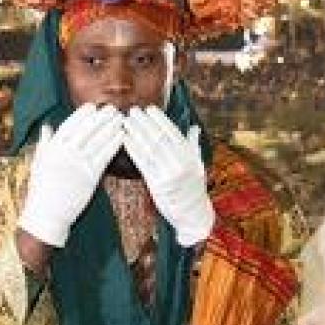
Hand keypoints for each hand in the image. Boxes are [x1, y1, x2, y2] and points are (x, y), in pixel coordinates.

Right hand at [18, 104, 123, 247]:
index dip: (82, 115)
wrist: (46, 215)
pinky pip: (105, 156)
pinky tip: (122, 136)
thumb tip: (47, 126)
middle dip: (100, 117)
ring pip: (98, 140)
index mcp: (52, 148)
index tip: (92, 107)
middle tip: (112, 108)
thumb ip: (44, 144)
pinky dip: (114, 144)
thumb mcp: (38, 163)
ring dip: (111, 127)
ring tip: (121, 118)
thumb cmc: (41, 191)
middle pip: (86, 130)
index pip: (69, 125)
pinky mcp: (90, 176)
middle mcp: (65, 153)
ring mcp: (78, 163)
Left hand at [122, 107, 215, 246]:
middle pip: (160, 138)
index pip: (174, 132)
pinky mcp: (159, 185)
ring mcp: (170, 174)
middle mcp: (182, 163)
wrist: (194, 215)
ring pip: (150, 148)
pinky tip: (125, 140)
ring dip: (136, 133)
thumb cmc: (194, 189)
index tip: (149, 109)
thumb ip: (194, 146)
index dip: (160, 119)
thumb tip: (194, 128)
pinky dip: (134, 150)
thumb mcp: (198, 166)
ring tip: (125, 122)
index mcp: (191, 156)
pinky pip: (144, 164)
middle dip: (145, 123)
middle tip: (132, 111)